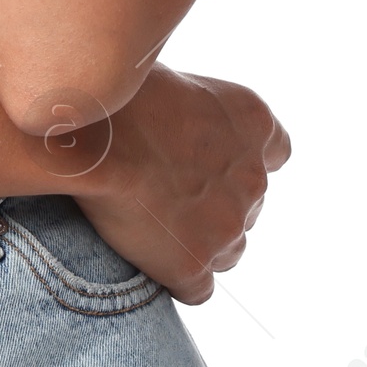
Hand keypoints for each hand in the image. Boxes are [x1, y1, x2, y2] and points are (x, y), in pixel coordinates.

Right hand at [64, 66, 289, 302]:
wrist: (90, 137)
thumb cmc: (117, 95)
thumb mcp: (172, 77)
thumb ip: (194, 109)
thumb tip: (176, 121)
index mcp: (252, 121)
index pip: (276, 150)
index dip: (242, 159)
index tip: (212, 160)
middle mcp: (253, 178)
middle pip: (246, 205)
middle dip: (213, 202)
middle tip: (164, 188)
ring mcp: (227, 227)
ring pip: (226, 250)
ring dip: (199, 241)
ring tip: (150, 221)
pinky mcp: (194, 265)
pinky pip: (197, 288)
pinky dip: (176, 276)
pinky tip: (144, 253)